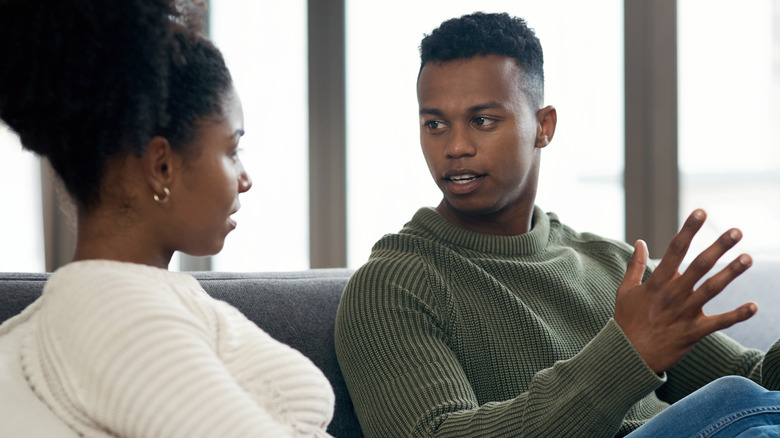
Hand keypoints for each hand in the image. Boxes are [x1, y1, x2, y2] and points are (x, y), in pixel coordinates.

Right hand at [614, 209, 756, 372]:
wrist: (628, 355)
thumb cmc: (627, 321)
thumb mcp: (625, 291)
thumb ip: (635, 265)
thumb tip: (640, 242)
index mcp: (656, 283)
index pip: (674, 250)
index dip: (688, 230)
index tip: (701, 212)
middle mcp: (672, 295)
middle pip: (698, 266)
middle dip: (718, 247)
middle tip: (737, 231)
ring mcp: (684, 313)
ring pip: (711, 290)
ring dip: (731, 274)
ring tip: (748, 258)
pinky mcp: (693, 332)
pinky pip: (718, 323)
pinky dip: (736, 315)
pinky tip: (754, 306)